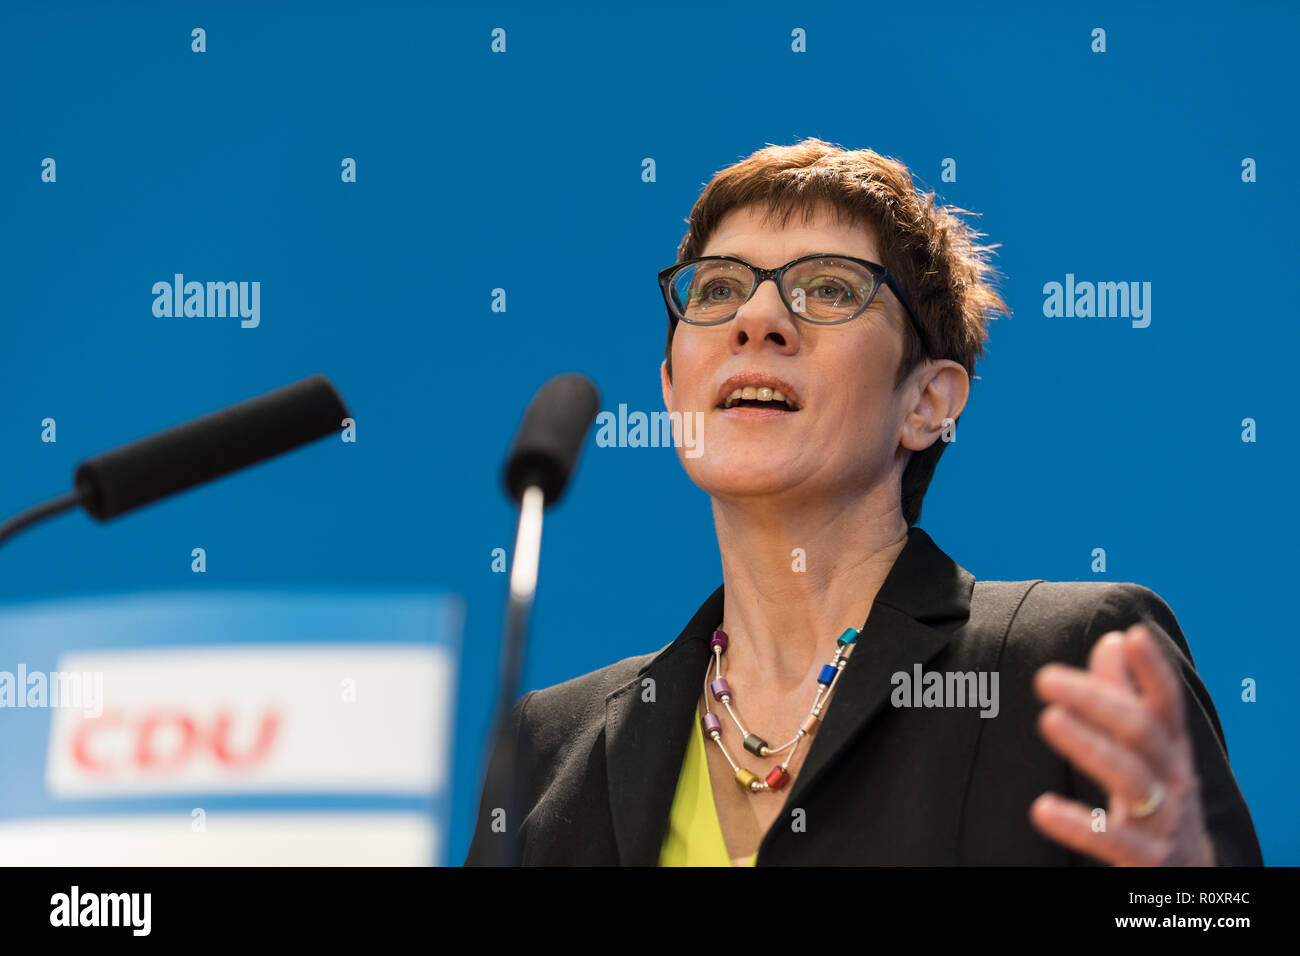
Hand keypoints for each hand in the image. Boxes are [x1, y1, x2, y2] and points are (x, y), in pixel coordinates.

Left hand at [1029, 623, 1215, 865]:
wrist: (1188, 874)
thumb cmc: (1158, 796)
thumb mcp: (1146, 749)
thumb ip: (1126, 696)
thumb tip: (1112, 640)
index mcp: (1171, 747)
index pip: (1167, 703)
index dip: (1154, 670)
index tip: (1134, 635)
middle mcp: (1174, 778)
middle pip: (1141, 732)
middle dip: (1097, 701)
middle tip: (1046, 677)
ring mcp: (1166, 820)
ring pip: (1132, 780)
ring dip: (1090, 747)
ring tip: (1049, 720)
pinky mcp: (1148, 860)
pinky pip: (1116, 842)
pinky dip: (1080, 827)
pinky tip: (1042, 809)